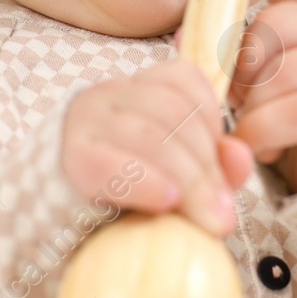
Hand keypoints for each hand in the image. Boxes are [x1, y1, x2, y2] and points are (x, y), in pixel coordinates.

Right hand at [61, 60, 254, 235]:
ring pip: (151, 137)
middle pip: (173, 113)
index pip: (183, 77)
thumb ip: (212, 166)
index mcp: (135, 88)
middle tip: (225, 215)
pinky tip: (167, 200)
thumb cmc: (123, 191)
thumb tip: (240, 156)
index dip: (210, 115)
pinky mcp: (70, 158)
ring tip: (209, 220)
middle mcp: (108, 94)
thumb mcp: (176, 176)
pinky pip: (113, 164)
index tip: (221, 159)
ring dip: (189, 181)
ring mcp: (85, 122)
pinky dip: (146, 182)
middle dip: (207, 166)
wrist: (56, 217)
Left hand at [220, 0, 296, 194]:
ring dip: (252, 105)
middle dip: (242, 62)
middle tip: (238, 94)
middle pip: (273, 25)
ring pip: (279, 71)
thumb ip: (232, 52)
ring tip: (254, 125)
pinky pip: (289, 114)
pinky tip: (257, 145)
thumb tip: (181, 40)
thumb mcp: (266, 75)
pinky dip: (260, 133)